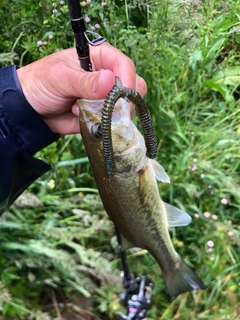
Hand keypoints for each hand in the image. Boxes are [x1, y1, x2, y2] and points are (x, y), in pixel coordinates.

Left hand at [16, 43, 146, 134]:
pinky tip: (83, 119)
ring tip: (85, 111)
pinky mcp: (101, 115)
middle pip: (132, 87)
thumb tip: (111, 80)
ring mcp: (105, 98)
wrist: (29, 109)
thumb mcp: (61, 78)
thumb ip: (85, 82)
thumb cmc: (41, 83)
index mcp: (99, 58)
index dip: (128, 79)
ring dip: (110, 113)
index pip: (124, 65)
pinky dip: (103, 124)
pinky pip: (112, 122)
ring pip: (125, 107)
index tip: (123, 96)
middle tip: (109, 109)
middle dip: (124, 100)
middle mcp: (106, 77)